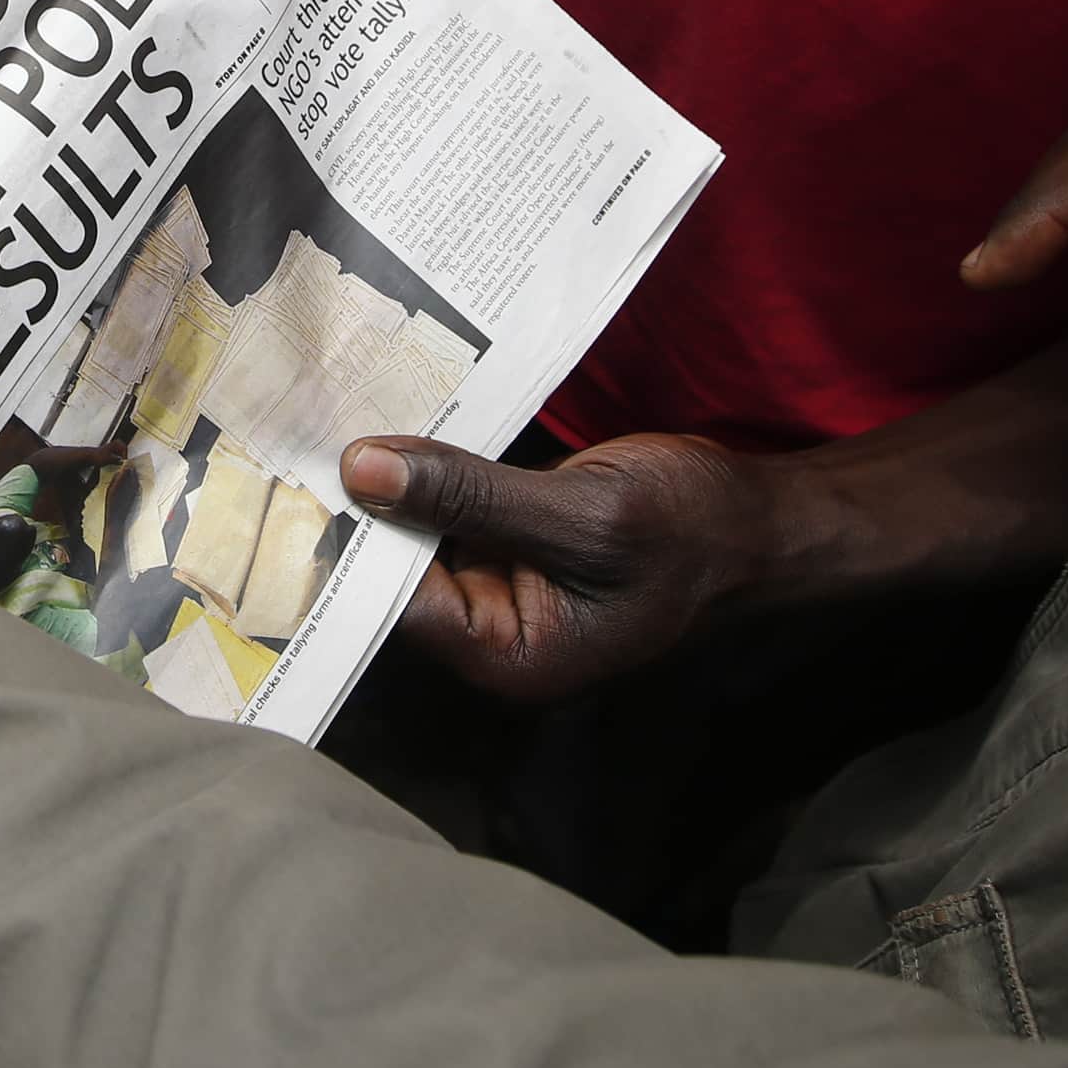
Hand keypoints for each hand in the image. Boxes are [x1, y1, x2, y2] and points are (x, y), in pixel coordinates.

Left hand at [340, 432, 758, 701]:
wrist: (765, 521)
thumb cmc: (695, 529)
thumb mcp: (585, 511)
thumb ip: (472, 494)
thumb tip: (361, 471)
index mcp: (509, 657)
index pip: (394, 603)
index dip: (350, 537)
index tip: (302, 468)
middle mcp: (494, 634)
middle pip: (395, 569)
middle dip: (362, 504)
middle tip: (304, 426)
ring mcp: (502, 588)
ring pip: (418, 532)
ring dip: (392, 478)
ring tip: (335, 410)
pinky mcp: (512, 544)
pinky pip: (451, 507)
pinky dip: (430, 468)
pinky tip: (396, 415)